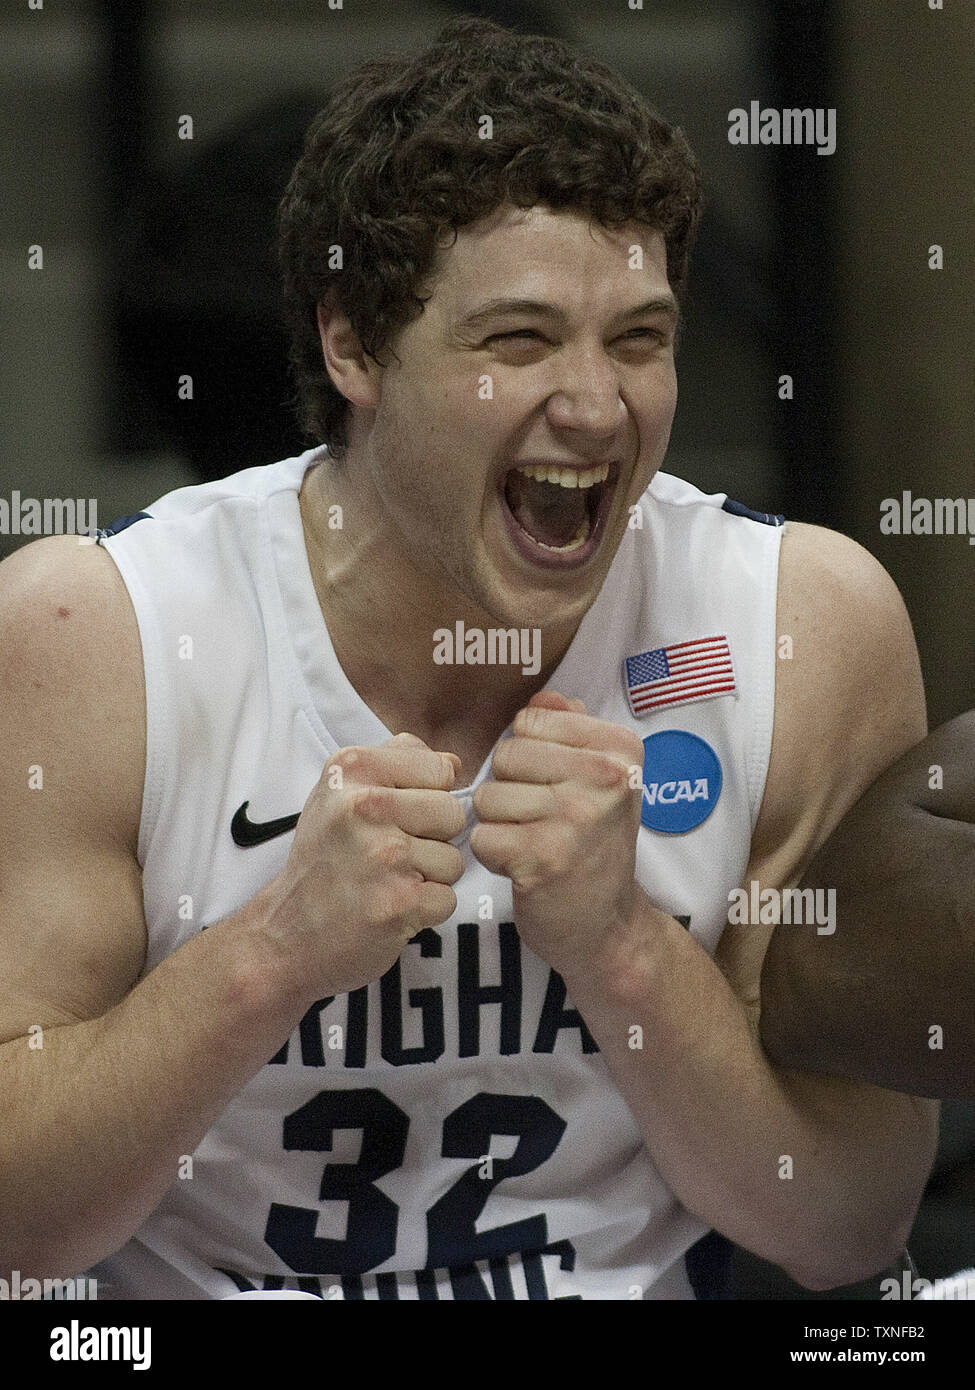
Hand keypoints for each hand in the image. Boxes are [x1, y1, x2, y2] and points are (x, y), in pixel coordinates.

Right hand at [258, 733, 465, 1001]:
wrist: (285, 933)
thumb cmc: (323, 857)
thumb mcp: (340, 792)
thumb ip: (397, 762)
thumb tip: (455, 762)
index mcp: (353, 768)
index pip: (441, 768)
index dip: (427, 797)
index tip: (393, 818)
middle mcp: (366, 806)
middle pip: (453, 813)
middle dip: (432, 839)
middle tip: (389, 857)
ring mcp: (384, 855)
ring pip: (454, 859)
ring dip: (429, 878)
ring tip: (386, 882)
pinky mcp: (399, 902)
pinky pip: (448, 898)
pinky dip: (425, 911)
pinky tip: (389, 908)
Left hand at [469, 691, 645, 976]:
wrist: (609, 925)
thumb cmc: (594, 845)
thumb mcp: (600, 780)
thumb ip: (571, 730)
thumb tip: (542, 697)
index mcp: (621, 749)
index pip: (531, 720)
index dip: (527, 755)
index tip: (555, 787)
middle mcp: (606, 777)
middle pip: (506, 755)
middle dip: (509, 789)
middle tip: (540, 820)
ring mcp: (576, 818)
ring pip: (488, 796)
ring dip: (498, 824)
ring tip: (532, 842)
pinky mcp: (544, 858)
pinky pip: (481, 836)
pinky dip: (491, 855)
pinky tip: (521, 866)